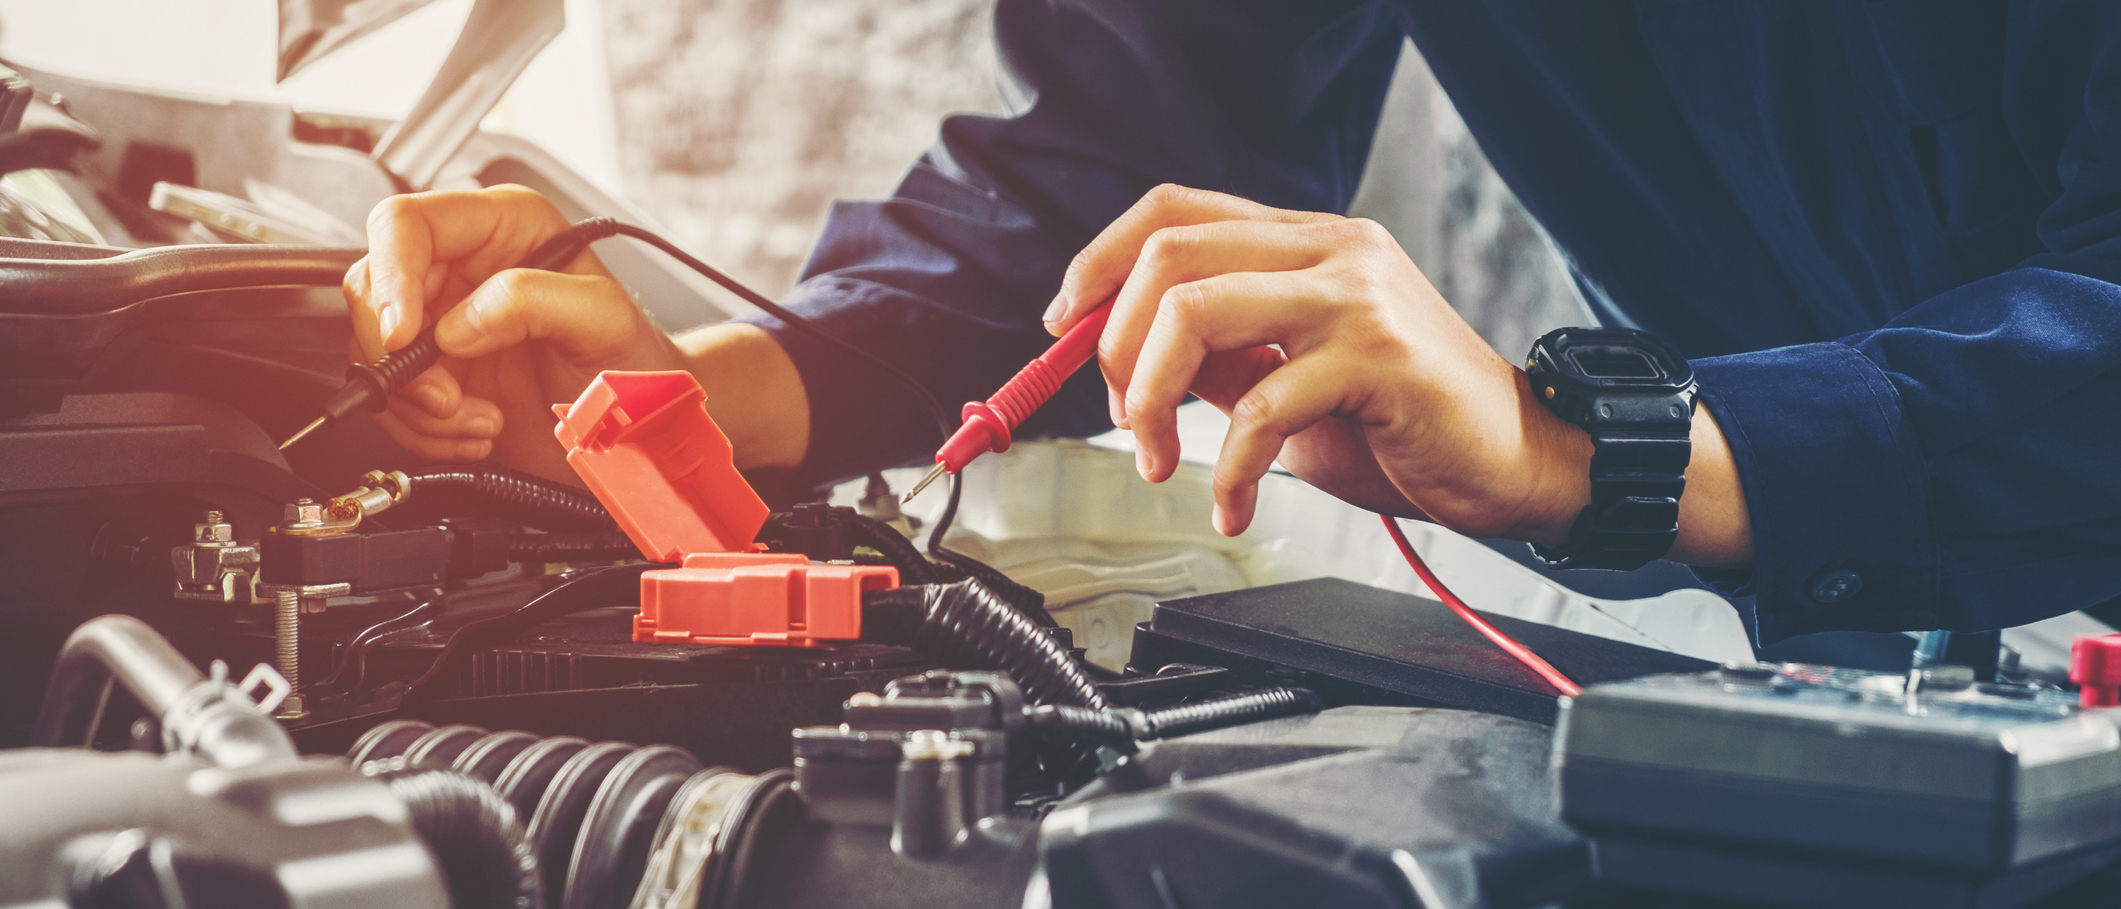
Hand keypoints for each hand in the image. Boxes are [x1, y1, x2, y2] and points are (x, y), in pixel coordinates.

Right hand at [344, 185, 685, 478]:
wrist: (640, 426)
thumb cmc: (634, 360)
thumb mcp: (602, 319)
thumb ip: (534, 300)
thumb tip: (459, 323)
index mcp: (502, 227)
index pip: (405, 223)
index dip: (391, 276)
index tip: (404, 335)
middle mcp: (463, 267)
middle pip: (373, 290)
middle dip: (402, 358)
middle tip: (448, 397)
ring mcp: (444, 323)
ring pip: (374, 352)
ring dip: (420, 405)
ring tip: (481, 420)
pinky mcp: (437, 375)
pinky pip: (393, 401)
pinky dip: (426, 430)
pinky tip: (478, 430)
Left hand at [1045, 185, 1751, 565]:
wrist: (1519, 462)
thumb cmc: (1407, 426)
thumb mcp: (1293, 382)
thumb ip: (1223, 360)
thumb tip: (1128, 364)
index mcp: (1306, 241)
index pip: (1174, 210)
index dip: (1100, 260)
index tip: (1063, 325)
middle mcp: (1331, 249)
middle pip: (1170, 253)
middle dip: (1113, 343)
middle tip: (1119, 416)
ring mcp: (1356, 295)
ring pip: (1198, 311)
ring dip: (1148, 397)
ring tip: (1158, 461)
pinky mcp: (1378, 356)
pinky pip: (1259, 404)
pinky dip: (1225, 467)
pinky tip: (1232, 504)